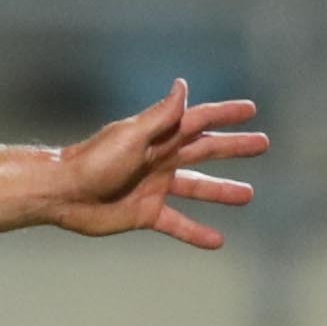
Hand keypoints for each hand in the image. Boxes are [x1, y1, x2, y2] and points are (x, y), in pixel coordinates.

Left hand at [51, 78, 266, 247]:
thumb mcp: (131, 135)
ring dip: (221, 190)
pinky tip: (217, 241)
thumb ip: (161, 116)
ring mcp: (155, 186)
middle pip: (205, 150)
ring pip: (197, 187)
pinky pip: (178, 222)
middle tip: (262, 144)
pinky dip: (196, 232)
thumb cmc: (94, 160)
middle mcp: (160, 158)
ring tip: (248, 194)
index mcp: (159, 136)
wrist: (64, 193)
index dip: (225, 115)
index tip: (251, 110)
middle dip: (233, 147)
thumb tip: (183, 85)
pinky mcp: (146, 213)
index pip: (199, 121)